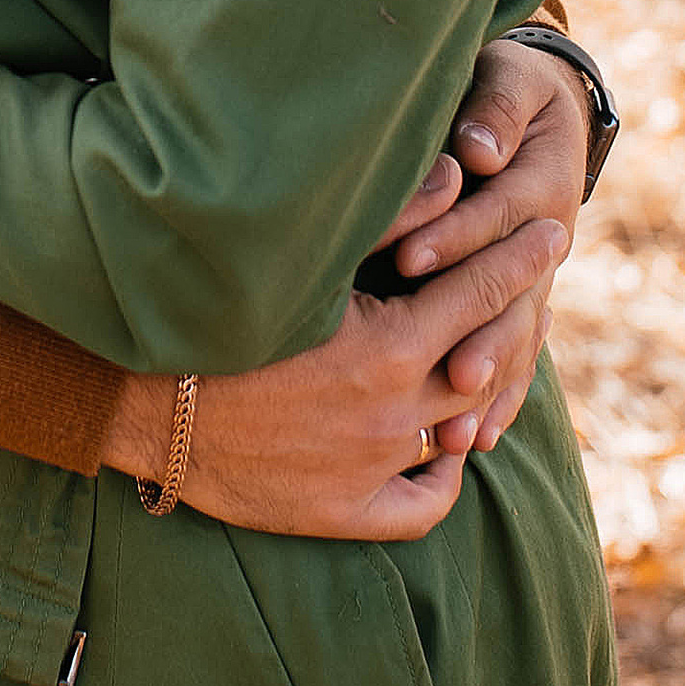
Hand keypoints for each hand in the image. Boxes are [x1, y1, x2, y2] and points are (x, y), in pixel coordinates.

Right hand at [164, 214, 570, 541]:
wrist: (133, 395)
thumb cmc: (214, 308)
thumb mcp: (303, 256)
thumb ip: (385, 214)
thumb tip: (456, 174)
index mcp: (388, 348)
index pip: (482, 293)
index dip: (523, 258)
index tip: (551, 234)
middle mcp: (391, 414)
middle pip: (485, 363)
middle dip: (516, 320)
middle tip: (535, 293)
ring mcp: (369, 469)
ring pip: (459, 431)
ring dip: (484, 393)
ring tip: (494, 360)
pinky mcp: (339, 511)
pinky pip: (423, 506)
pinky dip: (445, 475)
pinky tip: (449, 446)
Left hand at [372, 33, 592, 453]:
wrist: (547, 111)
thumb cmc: (509, 87)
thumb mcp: (508, 79)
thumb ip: (493, 111)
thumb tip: (478, 151)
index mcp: (541, 183)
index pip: (491, 215)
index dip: (451, 236)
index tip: (408, 257)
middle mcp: (547, 239)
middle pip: (511, 297)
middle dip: (478, 336)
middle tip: (446, 375)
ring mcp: (538, 278)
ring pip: (517, 338)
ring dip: (491, 385)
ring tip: (459, 432)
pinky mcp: (524, 301)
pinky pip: (520, 357)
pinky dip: (501, 397)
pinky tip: (476, 439)